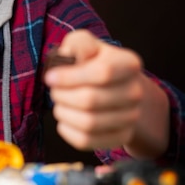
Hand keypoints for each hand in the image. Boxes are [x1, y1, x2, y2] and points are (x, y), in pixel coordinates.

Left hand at [44, 29, 168, 157]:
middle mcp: (135, 92)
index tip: (49, 78)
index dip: (70, 77)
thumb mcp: (83, 44)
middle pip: (91, 100)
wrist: (112, 87)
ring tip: (60, 104)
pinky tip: (65, 119)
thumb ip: (78, 43)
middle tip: (55, 91)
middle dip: (62, 96)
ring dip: (64, 113)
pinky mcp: (120, 137)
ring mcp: (131, 117)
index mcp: (128, 64)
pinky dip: (67, 131)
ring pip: (88, 123)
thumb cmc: (91, 62)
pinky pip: (87, 141)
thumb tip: (73, 54)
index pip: (102, 73)